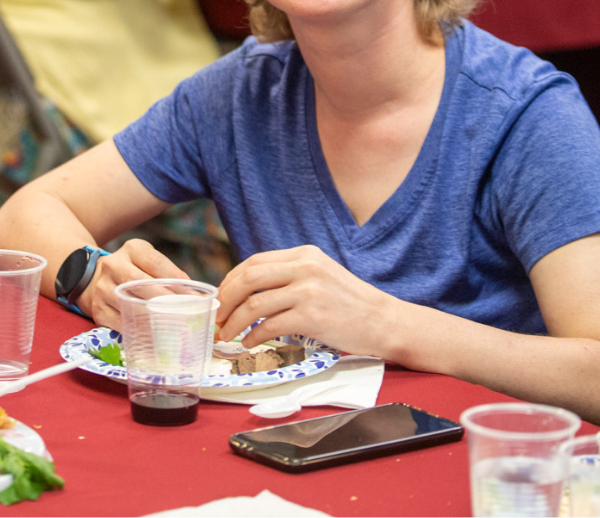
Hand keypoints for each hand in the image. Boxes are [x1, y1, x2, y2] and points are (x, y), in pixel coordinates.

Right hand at [77, 238, 187, 329]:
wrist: (93, 279)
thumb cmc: (134, 271)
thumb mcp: (148, 262)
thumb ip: (170, 274)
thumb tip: (198, 296)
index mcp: (132, 249)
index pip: (156, 263)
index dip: (176, 280)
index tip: (195, 296)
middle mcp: (113, 265)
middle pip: (141, 283)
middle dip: (167, 300)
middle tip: (187, 313)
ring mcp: (103, 288)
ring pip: (130, 304)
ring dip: (153, 317)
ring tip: (174, 326)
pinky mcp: (98, 310)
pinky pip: (121, 323)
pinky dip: (138, 330)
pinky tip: (154, 335)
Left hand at [215, 245, 394, 354]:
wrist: (383, 321)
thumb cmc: (350, 304)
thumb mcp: (321, 276)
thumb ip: (290, 276)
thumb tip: (246, 291)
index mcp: (305, 254)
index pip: (254, 261)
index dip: (230, 280)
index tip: (221, 298)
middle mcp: (306, 267)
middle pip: (248, 278)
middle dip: (224, 300)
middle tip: (216, 318)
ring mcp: (309, 291)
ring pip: (254, 305)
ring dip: (233, 323)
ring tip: (227, 335)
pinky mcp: (311, 317)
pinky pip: (269, 327)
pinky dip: (253, 338)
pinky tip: (250, 344)